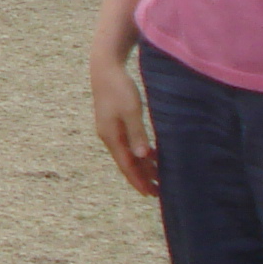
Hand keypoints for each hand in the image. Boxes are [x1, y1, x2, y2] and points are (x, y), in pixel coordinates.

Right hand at [91, 48, 158, 195]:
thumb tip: (142, 155)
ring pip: (128, 154)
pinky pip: (128, 144)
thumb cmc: (120, 88)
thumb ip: (137, 133)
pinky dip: (139, 152)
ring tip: (157, 178)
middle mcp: (109, 137)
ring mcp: (111, 130)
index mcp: (112, 136)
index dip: (139, 180)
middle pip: (127, 163)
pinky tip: (151, 155)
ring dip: (142, 166)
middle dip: (141, 177)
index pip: (127, 165)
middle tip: (157, 192)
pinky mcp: (114, 123)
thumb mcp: (131, 110)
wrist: (105, 69)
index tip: (150, 193)